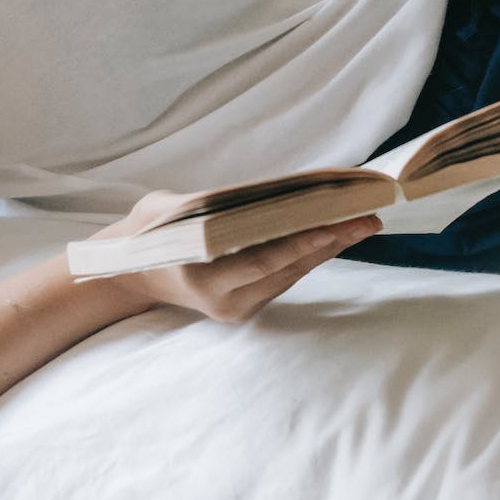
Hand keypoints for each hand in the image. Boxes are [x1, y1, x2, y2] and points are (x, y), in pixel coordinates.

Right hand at [89, 189, 382, 322]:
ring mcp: (236, 307)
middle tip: (368, 217)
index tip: (333, 224)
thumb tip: (252, 192)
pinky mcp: (245, 307)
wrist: (131, 275)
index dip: (299, 242)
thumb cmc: (149, 233)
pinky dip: (310, 255)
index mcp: (201, 277)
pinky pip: (284, 278)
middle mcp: (224, 300)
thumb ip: (202, 205)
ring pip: (292, 274)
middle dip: (330, 241)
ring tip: (363, 222)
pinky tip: (336, 234)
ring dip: (328, 248)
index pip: (261, 259)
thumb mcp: (166, 210)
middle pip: (287, 268)